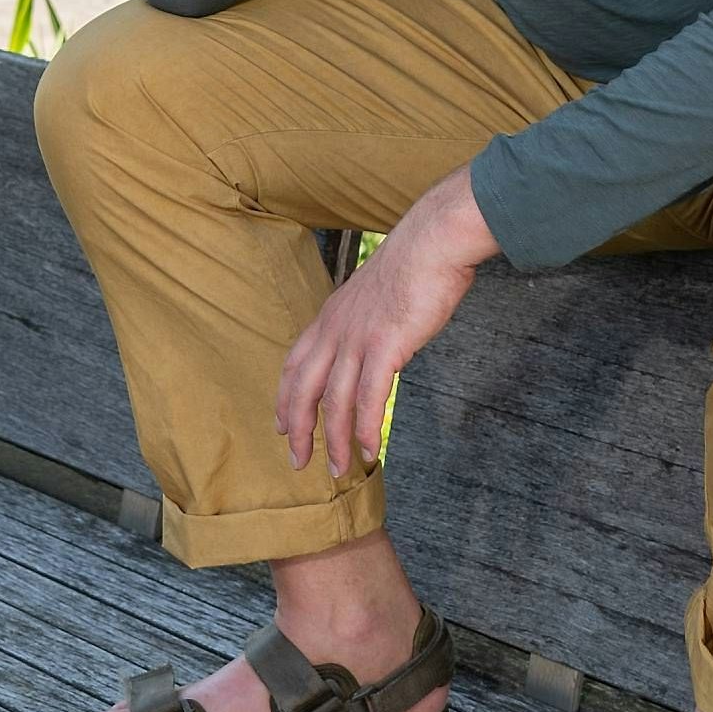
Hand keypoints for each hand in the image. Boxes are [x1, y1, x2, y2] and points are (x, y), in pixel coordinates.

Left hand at [278, 169, 498, 480]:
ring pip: (336, 401)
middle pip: (304, 388)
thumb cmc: (414, 264)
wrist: (432, 242)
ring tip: (339, 469)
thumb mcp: (375, 294)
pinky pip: (370, 397)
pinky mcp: (385, 346)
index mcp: (330, 317)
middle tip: (297, 461)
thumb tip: (376, 343)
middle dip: (298, 429)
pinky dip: (366, 428)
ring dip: (336, 440)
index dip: (285, 398)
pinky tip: (369, 450)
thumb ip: (367, 321)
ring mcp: (358, 338)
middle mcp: (335, 330)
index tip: (280, 425)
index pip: (295, 364)